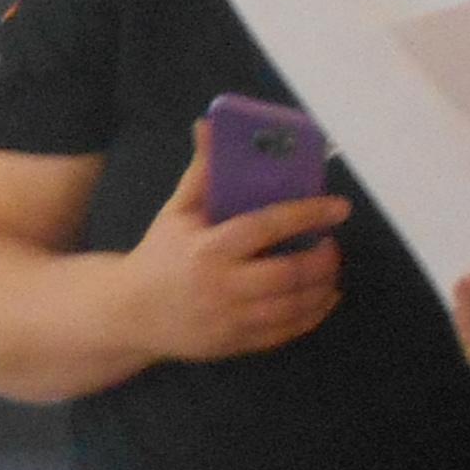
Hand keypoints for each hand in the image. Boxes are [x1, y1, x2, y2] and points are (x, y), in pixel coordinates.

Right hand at [119, 147, 349, 362]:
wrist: (130, 314)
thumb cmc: (159, 255)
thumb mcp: (175, 212)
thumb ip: (201, 173)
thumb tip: (209, 126)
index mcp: (209, 248)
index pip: (267, 227)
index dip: (308, 215)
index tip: (339, 207)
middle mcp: (223, 287)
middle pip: (289, 274)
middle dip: (322, 258)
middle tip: (332, 243)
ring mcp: (232, 320)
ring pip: (294, 307)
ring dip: (323, 286)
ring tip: (330, 267)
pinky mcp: (238, 343)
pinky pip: (287, 332)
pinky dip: (314, 314)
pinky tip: (324, 297)